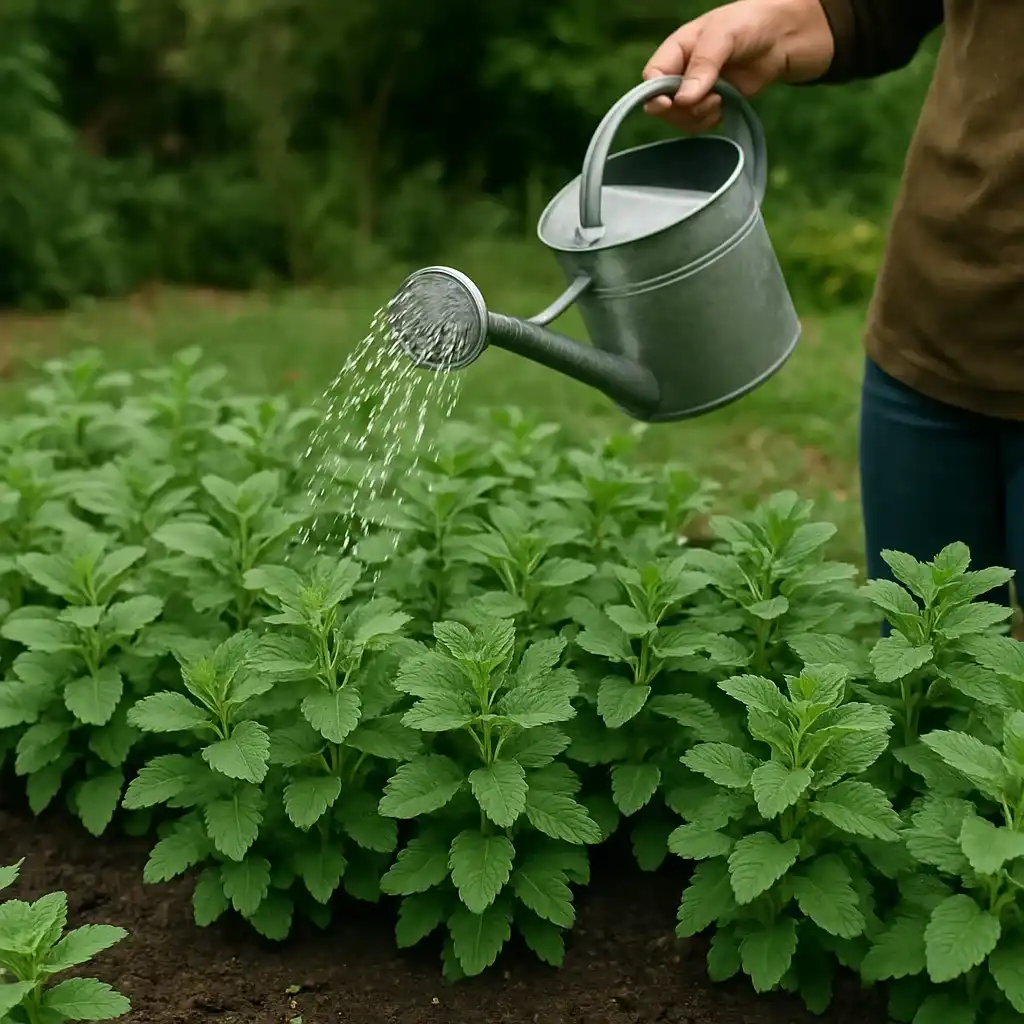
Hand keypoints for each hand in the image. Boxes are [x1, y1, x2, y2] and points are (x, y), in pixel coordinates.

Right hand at [642, 0, 834, 131]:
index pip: (652, 77)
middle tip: (709, 99)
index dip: (654, 94)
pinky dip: (710, 121)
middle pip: (662, 104)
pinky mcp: (712, 104)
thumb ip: (703, 65)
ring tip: (720, 99)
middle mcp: (681, 71)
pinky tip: (724, 106)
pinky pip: (699, 124)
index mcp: (677, 49)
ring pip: (680, 118)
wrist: (783, 38)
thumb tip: (682, 99)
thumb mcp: (724, 36)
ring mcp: (696, 90)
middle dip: (681, 109)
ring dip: (698, 116)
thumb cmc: (750, 24)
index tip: (668, 102)